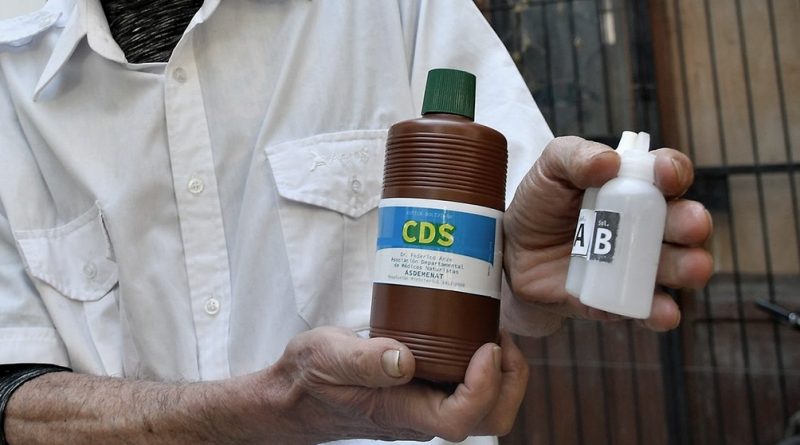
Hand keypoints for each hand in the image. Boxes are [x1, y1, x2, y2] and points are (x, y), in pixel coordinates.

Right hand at [249, 326, 527, 442]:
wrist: (296, 396)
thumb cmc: (308, 378)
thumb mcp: (325, 358)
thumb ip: (361, 360)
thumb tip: (404, 361)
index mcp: (401, 412)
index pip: (460, 419)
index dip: (484, 387)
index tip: (486, 345)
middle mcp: (421, 415)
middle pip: (488, 420)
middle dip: (509, 381)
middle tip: (499, 336)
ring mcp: (425, 406)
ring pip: (485, 407)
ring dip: (502, 372)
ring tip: (491, 330)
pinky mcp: (425, 392)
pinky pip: (467, 387)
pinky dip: (484, 364)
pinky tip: (471, 331)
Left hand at [502, 136, 713, 336]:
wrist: (512, 251)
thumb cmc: (540, 204)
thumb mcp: (550, 168)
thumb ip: (575, 156)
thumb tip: (609, 161)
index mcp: (635, 186)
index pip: (668, 174)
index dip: (673, 172)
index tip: (665, 176)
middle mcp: (648, 225)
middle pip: (684, 222)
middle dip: (693, 223)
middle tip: (692, 225)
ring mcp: (637, 265)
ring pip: (677, 267)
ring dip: (690, 267)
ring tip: (692, 268)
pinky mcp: (621, 299)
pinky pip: (647, 309)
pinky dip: (660, 312)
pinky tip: (663, 312)